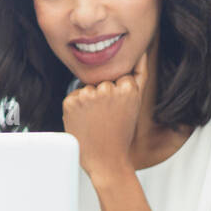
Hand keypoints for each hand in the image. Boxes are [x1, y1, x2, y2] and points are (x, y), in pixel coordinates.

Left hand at [62, 52, 146, 181]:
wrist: (106, 160)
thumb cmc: (121, 133)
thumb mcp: (135, 102)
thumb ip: (139, 73)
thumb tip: (140, 50)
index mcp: (127, 87)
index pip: (118, 75)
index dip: (117, 93)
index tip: (118, 109)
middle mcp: (107, 89)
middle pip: (101, 80)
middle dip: (102, 95)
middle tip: (107, 117)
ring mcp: (87, 95)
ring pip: (87, 87)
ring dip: (89, 100)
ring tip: (96, 119)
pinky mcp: (70, 102)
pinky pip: (73, 96)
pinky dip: (76, 107)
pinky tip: (85, 121)